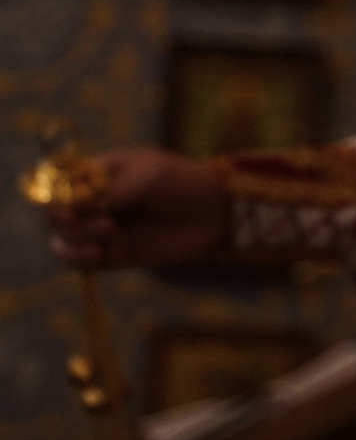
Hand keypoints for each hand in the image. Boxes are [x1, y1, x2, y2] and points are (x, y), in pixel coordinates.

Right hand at [48, 148, 229, 269]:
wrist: (216, 211)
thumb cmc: (183, 181)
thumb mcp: (148, 176)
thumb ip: (111, 192)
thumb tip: (74, 211)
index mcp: (97, 176)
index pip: (56, 188)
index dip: (54, 201)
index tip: (69, 211)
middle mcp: (94, 203)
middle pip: (55, 218)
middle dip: (72, 225)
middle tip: (109, 225)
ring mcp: (102, 229)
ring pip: (64, 242)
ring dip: (75, 245)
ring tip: (109, 240)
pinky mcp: (114, 254)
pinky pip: (82, 263)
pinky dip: (82, 262)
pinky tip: (103, 256)